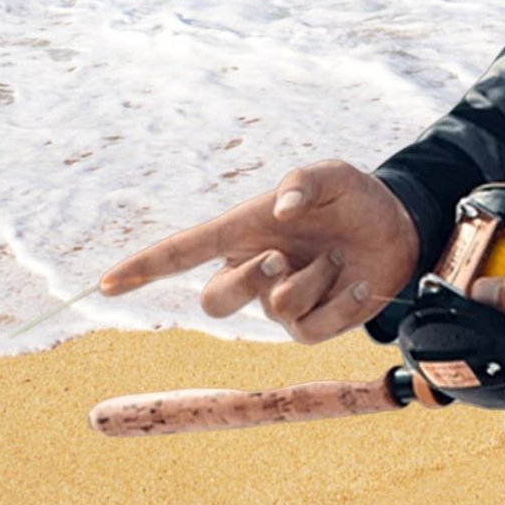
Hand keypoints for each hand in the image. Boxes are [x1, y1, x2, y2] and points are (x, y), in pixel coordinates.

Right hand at [99, 161, 422, 344]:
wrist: (398, 230)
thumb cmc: (354, 198)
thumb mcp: (334, 175)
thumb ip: (304, 181)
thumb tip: (280, 212)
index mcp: (243, 231)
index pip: (182, 253)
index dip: (144, 268)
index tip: (107, 284)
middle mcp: (252, 268)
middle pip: (214, 301)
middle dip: (247, 281)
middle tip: (284, 257)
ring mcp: (278, 302)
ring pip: (271, 309)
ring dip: (312, 279)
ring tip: (337, 256)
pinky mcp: (309, 325)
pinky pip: (309, 329)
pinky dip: (340, 303)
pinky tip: (358, 281)